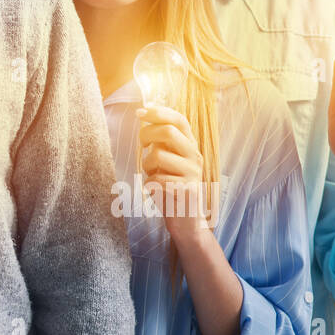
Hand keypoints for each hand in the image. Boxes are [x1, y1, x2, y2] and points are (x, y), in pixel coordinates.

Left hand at [137, 104, 210, 245]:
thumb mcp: (167, 160)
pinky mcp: (187, 190)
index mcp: (190, 146)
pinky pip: (156, 179)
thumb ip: (161, 141)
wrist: (186, 222)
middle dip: (147, 135)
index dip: (159, 112)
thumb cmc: (170, 188)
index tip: (139, 112)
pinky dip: (149, 184)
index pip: (179, 120)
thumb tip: (144, 116)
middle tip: (142, 146)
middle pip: (168, 131)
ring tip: (153, 175)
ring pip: (158, 155)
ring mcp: (193, 173)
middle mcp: (194, 156)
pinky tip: (157, 191)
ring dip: (147, 165)